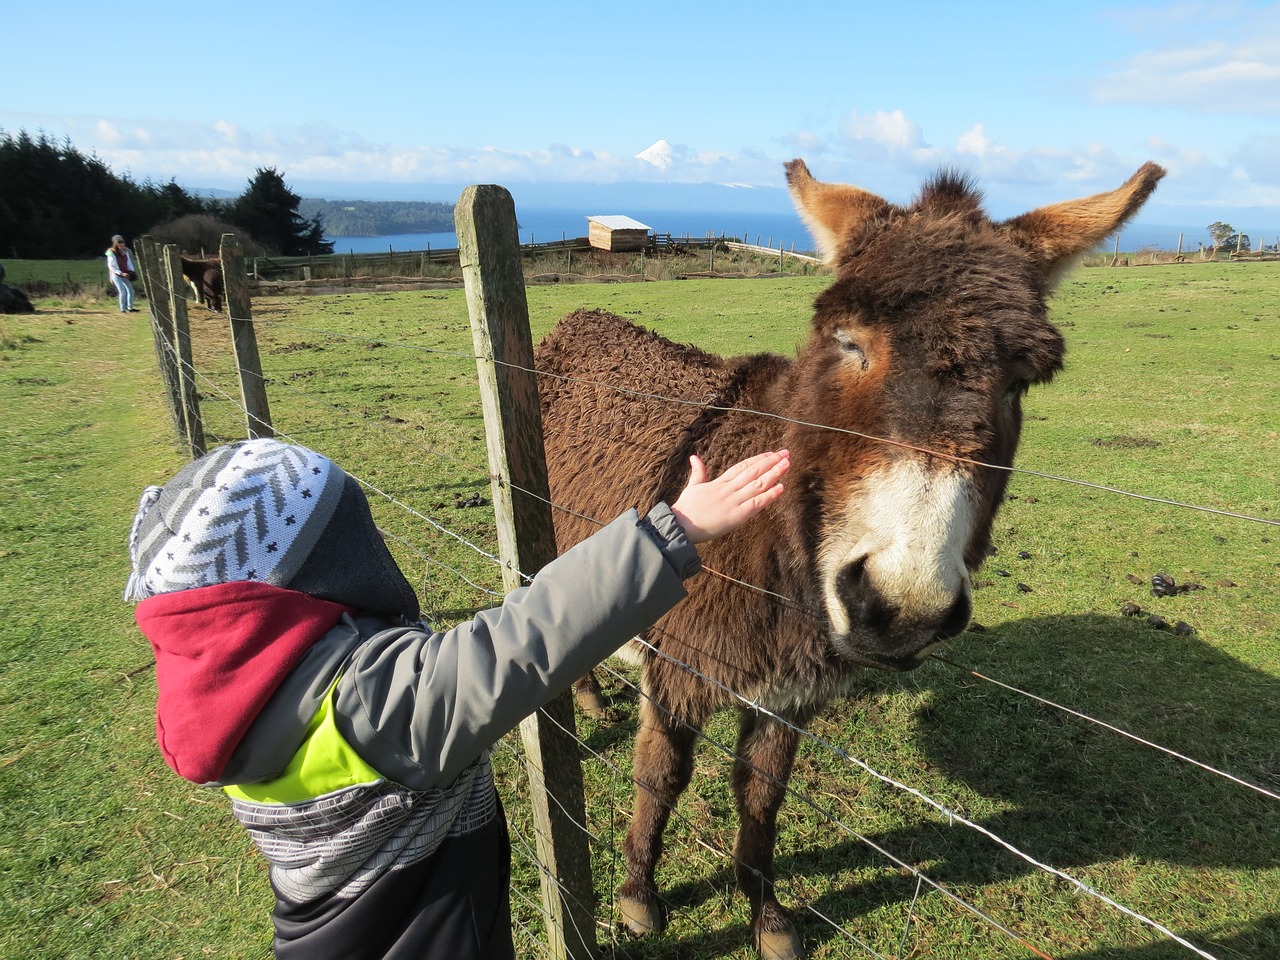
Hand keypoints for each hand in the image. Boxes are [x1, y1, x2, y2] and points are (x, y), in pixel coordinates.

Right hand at [669, 450, 789, 544]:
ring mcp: (733, 501)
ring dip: (774, 474)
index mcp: (719, 483)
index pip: (742, 467)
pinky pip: (756, 504)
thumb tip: (694, 457)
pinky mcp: (736, 515)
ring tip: (787, 464)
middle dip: (770, 462)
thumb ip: (697, 472)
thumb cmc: (685, 508)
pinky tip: (781, 488)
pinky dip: (769, 495)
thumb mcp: (692, 487)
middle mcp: (728, 489)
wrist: (680, 525)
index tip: (770, 454)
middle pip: (753, 472)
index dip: (757, 459)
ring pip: (758, 484)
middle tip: (785, 454)